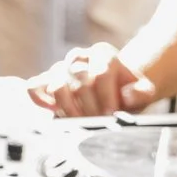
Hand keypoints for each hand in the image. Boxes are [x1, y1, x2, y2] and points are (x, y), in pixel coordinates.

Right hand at [27, 43, 154, 116]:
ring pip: (57, 86)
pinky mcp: (45, 79)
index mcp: (103, 53)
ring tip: (81, 122)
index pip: (101, 74)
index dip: (107, 97)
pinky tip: (54, 112)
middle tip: (99, 122)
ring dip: (70, 109)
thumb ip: (141, 92)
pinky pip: (34, 87)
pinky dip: (41, 100)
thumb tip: (127, 97)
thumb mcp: (143, 91)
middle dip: (91, 108)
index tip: (112, 115)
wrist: (113, 88)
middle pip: (80, 83)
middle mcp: (79, 56)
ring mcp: (60, 67)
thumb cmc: (127, 91)